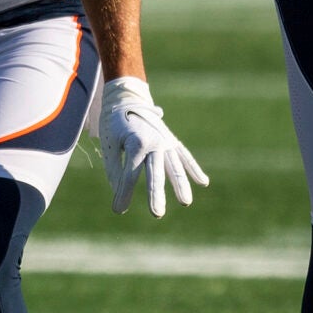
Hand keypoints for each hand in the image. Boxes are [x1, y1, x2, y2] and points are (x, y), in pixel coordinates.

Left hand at [96, 76, 208, 216]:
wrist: (128, 98)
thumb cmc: (114, 124)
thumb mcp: (109, 146)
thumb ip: (114, 170)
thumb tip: (120, 194)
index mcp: (135, 143)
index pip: (130, 175)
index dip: (124, 194)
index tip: (117, 209)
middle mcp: (154, 142)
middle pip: (156, 173)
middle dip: (156, 195)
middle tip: (156, 214)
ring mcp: (166, 141)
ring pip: (175, 167)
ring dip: (181, 185)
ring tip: (185, 202)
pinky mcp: (172, 141)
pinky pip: (184, 157)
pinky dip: (193, 169)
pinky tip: (203, 183)